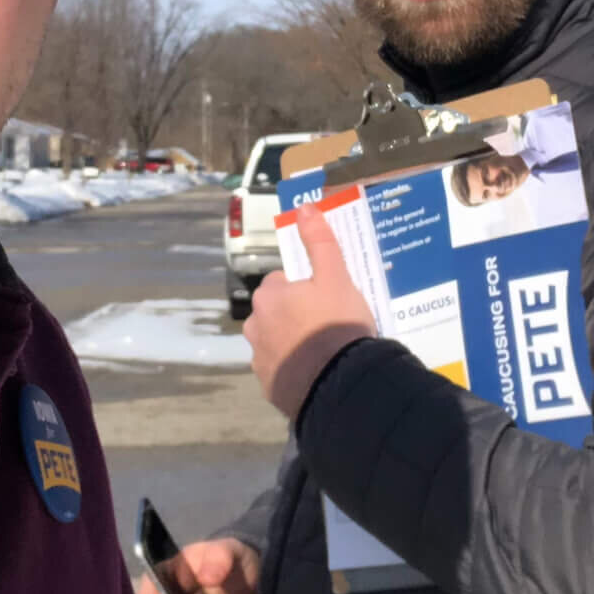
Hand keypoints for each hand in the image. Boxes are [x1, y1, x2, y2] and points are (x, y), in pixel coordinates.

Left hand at [244, 207, 375, 419]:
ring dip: (296, 343)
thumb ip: (319, 241)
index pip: (283, 281)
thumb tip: (303, 207)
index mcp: (267, 296)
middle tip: (331, 325)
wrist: (339, 386)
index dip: (307, 287)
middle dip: (298, 315)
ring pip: (278, 341)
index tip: (329, 299)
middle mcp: (254, 326)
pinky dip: (297, 369)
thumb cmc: (337, 325)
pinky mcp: (269, 386)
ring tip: (327, 352)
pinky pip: (284, 370)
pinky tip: (320, 372)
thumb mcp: (336, 277)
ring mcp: (260, 359)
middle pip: (278, 312)